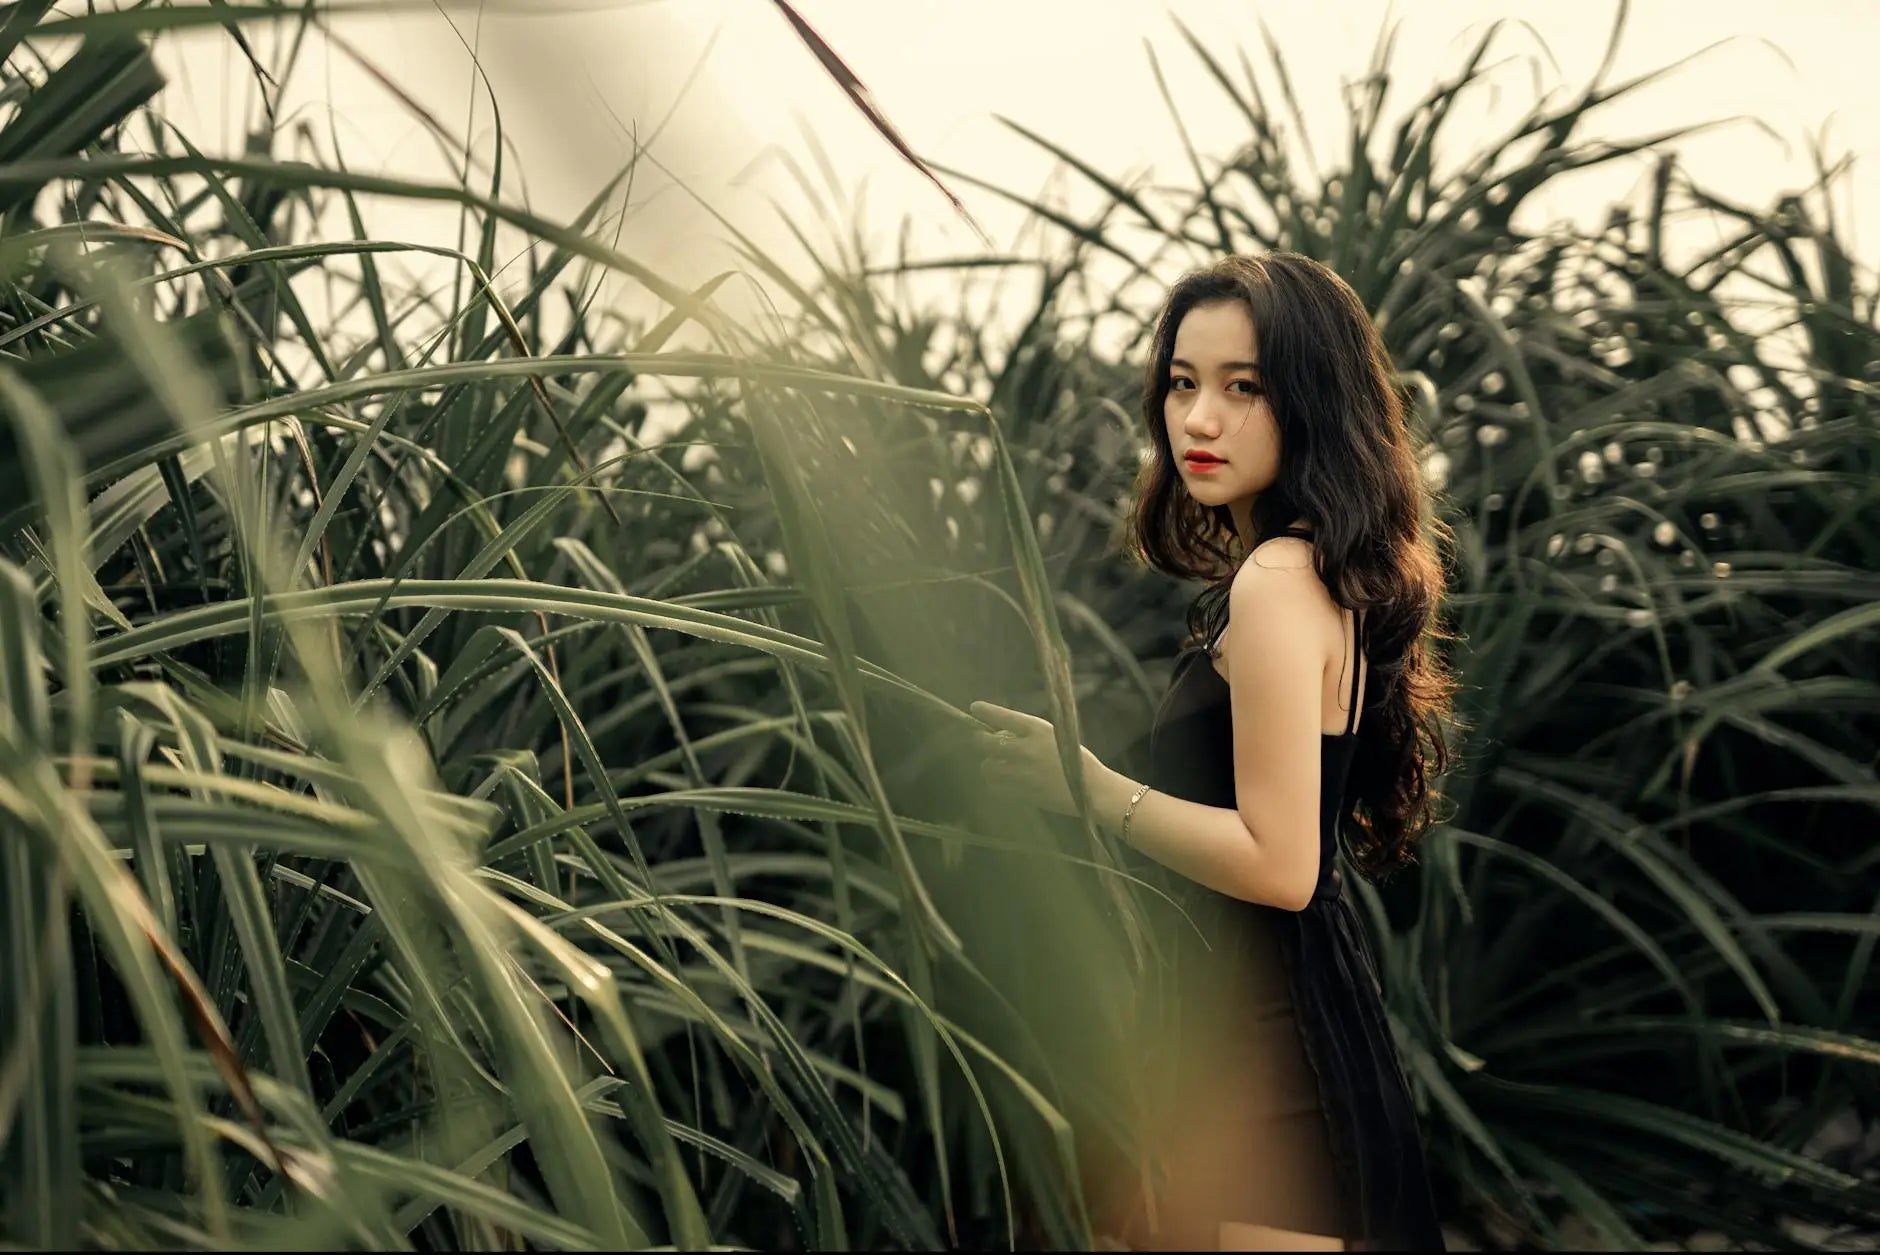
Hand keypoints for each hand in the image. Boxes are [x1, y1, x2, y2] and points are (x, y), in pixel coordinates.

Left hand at [968, 699, 1102, 816]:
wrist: (1092, 790)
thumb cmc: (1077, 760)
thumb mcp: (1057, 736)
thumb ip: (1030, 734)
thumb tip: (1000, 733)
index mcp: (1038, 730)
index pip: (1004, 716)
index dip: (986, 711)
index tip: (975, 707)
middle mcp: (1026, 749)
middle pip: (986, 742)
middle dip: (980, 739)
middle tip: (981, 738)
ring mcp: (1022, 773)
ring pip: (987, 767)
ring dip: (988, 764)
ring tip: (996, 763)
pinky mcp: (1022, 793)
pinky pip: (995, 787)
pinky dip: (995, 782)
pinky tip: (1003, 780)